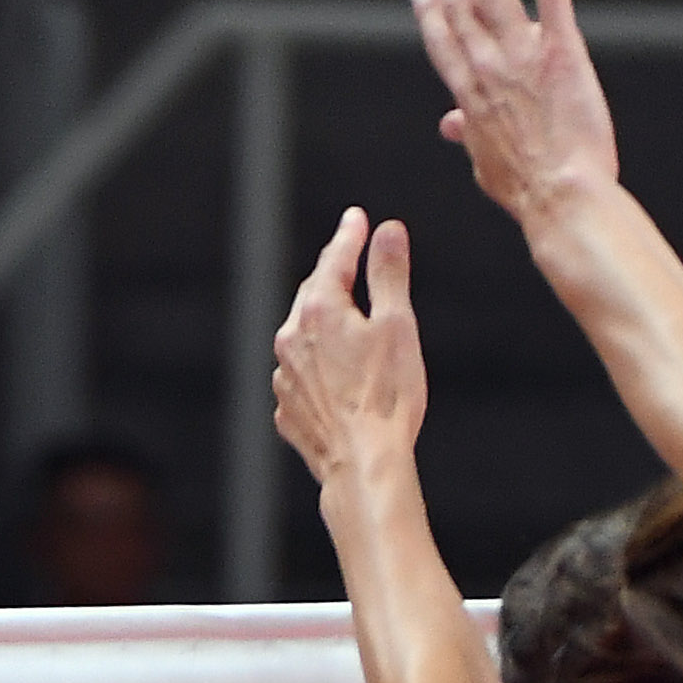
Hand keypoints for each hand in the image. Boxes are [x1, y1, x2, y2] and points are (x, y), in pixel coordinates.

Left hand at [271, 208, 426, 487]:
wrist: (362, 464)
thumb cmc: (386, 397)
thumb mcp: (398, 325)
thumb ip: (389, 274)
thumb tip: (388, 232)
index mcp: (320, 311)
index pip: (335, 259)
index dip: (350, 236)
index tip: (357, 219)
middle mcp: (291, 339)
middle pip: (313, 294)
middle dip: (333, 273)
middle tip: (347, 255)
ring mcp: (284, 377)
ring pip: (302, 335)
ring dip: (321, 320)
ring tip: (339, 312)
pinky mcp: (287, 409)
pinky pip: (300, 374)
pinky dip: (315, 363)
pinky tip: (331, 371)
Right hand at [413, 0, 619, 226]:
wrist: (560, 195)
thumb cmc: (528, 189)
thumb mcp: (486, 166)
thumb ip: (469, 136)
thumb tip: (450, 125)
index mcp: (470, 97)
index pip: (445, 45)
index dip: (432, 15)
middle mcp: (488, 70)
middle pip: (462, 10)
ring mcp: (522, 57)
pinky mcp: (560, 50)